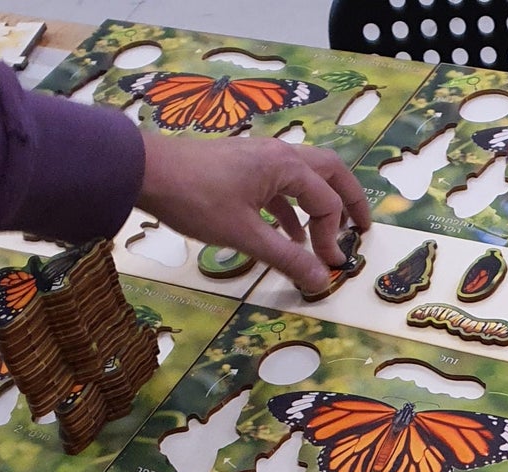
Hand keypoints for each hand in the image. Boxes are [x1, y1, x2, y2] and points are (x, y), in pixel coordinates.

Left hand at [137, 133, 370, 294]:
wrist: (145, 172)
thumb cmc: (196, 200)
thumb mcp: (245, 235)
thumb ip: (287, 258)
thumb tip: (322, 281)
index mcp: (285, 166)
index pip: (327, 200)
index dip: (333, 236)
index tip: (327, 266)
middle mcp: (278, 155)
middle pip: (329, 172)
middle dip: (348, 200)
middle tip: (362, 227)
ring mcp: (259, 159)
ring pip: (304, 177)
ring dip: (320, 205)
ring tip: (327, 236)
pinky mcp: (241, 168)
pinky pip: (280, 185)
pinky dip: (292, 209)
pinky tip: (288, 234)